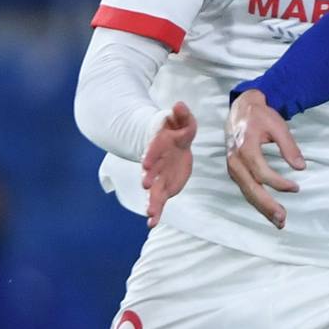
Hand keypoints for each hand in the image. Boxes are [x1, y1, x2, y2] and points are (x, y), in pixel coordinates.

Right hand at [141, 101, 196, 228]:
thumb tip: (179, 105)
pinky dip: (155, 211)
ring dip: (152, 202)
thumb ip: (182, 115)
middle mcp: (156, 164)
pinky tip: (151, 222)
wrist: (172, 144)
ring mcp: (159, 177)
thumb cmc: (177, 131)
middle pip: (151, 172)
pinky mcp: (164, 187)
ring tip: (150, 215)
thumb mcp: (182, 121)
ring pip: (153, 191)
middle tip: (147, 186)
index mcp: (159, 146)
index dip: (150, 156)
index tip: (146, 164)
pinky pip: (158, 201)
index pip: (154, 150)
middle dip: (149, 179)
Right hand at [224, 89, 305, 228]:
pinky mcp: (235, 170)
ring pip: (247, 192)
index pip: (261, 173)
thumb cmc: (260, 116)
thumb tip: (301, 167)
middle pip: (251, 188)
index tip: (296, 187)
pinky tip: (267, 210)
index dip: (279, 183)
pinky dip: (256, 201)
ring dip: (262, 208)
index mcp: (245, 148)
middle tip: (282, 219)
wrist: (240, 108)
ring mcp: (233, 167)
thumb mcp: (278, 125)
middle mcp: (235, 161)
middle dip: (267, 205)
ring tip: (278, 221)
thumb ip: (289, 146)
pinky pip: (245, 189)